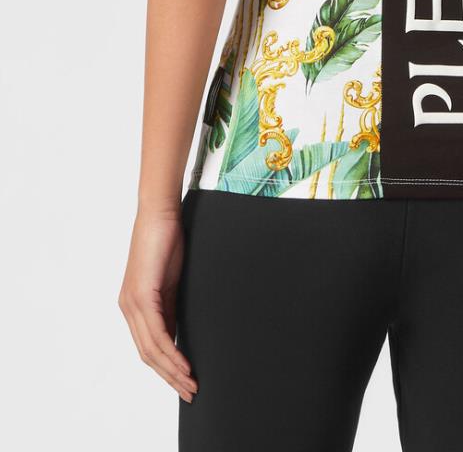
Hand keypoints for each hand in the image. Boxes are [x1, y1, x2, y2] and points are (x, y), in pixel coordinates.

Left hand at [118, 206, 197, 402]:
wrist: (160, 214)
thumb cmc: (167, 241)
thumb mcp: (171, 281)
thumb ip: (171, 306)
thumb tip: (180, 333)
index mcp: (135, 306)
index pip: (149, 348)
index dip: (166, 369)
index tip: (185, 382)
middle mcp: (129, 308)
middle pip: (147, 355)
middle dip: (170, 377)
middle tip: (190, 392)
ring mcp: (133, 303)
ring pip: (151, 349)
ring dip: (172, 370)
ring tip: (191, 383)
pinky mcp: (142, 295)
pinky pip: (156, 332)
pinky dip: (170, 351)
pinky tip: (183, 363)